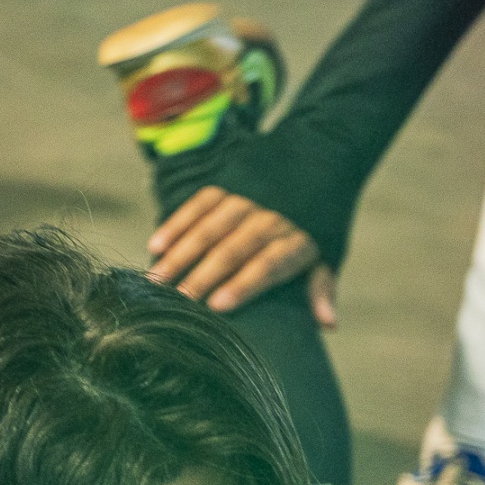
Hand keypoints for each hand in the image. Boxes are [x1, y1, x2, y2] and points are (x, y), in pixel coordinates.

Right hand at [148, 187, 338, 325]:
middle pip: (233, 250)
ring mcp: (246, 200)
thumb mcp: (328, 253)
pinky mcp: (227, 186)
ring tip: (158, 280)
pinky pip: (198, 204)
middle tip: (178, 302)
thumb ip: (321, 288)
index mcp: (296, 242)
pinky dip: (176, 224)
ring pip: (210, 228)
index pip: (268, 265)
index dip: (243, 285)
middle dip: (204, 276)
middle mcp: (270, 219)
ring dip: (181, 254)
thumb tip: (328, 325)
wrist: (317, 159)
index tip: (218, 306)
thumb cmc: (316, 223)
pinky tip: (156, 246)